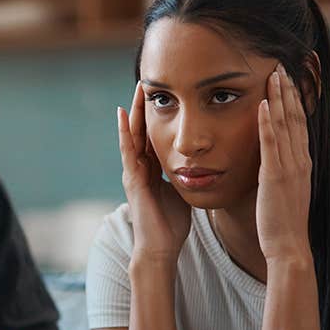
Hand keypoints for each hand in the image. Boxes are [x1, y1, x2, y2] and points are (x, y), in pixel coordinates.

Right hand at [118, 82, 192, 260]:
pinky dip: (125, 131)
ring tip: (138, 88)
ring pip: (132, 135)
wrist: (161, 248)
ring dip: (135, 111)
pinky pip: (128, 150)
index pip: (153, 135)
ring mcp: (133, 172)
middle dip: (144, 106)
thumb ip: (187, 177)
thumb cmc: (172, 225)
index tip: (165, 93)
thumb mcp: (183, 192)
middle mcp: (140, 167)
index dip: (158, 114)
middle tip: (148, 81)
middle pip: (141, 129)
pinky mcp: (133, 179)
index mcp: (153, 169)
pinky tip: (124, 114)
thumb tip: (205, 164)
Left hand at [255, 65, 312, 261]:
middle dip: (289, 89)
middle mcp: (299, 160)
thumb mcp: (284, 189)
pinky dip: (268, 122)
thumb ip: (279, 170)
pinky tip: (263, 104)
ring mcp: (289, 167)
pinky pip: (271, 144)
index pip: (300, 123)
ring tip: (274, 73)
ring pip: (286, 124)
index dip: (295, 99)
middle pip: (296, 117)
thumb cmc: (282, 222)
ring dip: (280, 97)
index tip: (290, 78)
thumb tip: (270, 159)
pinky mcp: (274, 176)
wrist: (288, 246)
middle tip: (282, 64)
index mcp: (301, 163)